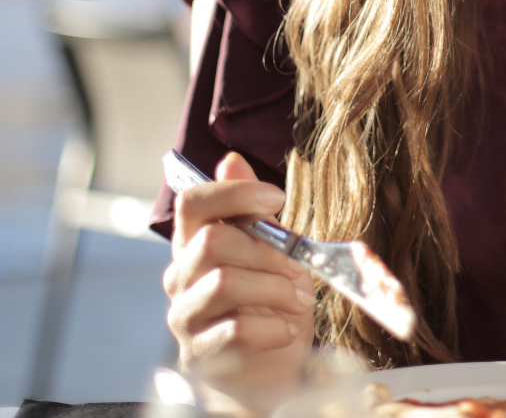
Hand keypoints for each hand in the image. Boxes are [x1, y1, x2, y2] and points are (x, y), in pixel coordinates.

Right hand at [164, 152, 314, 410]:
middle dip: (268, 250)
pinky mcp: (198, 354)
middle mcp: (181, 276)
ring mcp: (185, 316)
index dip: (234, 193)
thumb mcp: (271, 249)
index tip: (277, 199)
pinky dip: (272, 326)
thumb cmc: (269, 302)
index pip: (192, 202)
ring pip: (223, 282)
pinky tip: (288, 329)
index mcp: (195, 243)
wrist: (266, 369)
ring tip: (300, 298)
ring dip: (274, 287)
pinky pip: (233, 330)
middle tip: (300, 266)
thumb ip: (251, 210)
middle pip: (212, 240)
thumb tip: (231, 159)